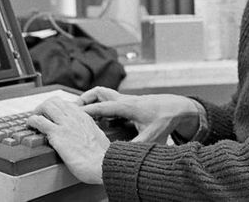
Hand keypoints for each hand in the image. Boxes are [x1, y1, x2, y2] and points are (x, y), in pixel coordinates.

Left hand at [26, 97, 108, 184]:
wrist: (102, 163)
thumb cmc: (102, 156)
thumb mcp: (98, 136)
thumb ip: (90, 131)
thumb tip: (88, 134)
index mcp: (84, 116)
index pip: (66, 104)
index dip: (56, 108)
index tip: (51, 115)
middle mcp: (74, 116)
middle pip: (54, 101)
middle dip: (44, 107)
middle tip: (39, 116)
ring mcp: (65, 124)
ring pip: (46, 106)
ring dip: (37, 112)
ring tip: (33, 121)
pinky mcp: (56, 134)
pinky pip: (39, 121)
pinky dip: (32, 121)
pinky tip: (30, 126)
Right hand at [79, 87, 199, 143]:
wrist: (176, 107)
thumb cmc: (165, 119)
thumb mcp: (152, 136)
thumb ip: (137, 146)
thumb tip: (122, 156)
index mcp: (128, 106)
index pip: (103, 107)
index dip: (87, 111)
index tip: (73, 115)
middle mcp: (124, 100)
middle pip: (99, 92)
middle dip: (84, 98)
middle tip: (72, 109)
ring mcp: (125, 99)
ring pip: (103, 93)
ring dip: (91, 99)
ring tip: (79, 112)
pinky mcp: (127, 102)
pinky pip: (108, 100)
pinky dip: (99, 104)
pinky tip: (96, 116)